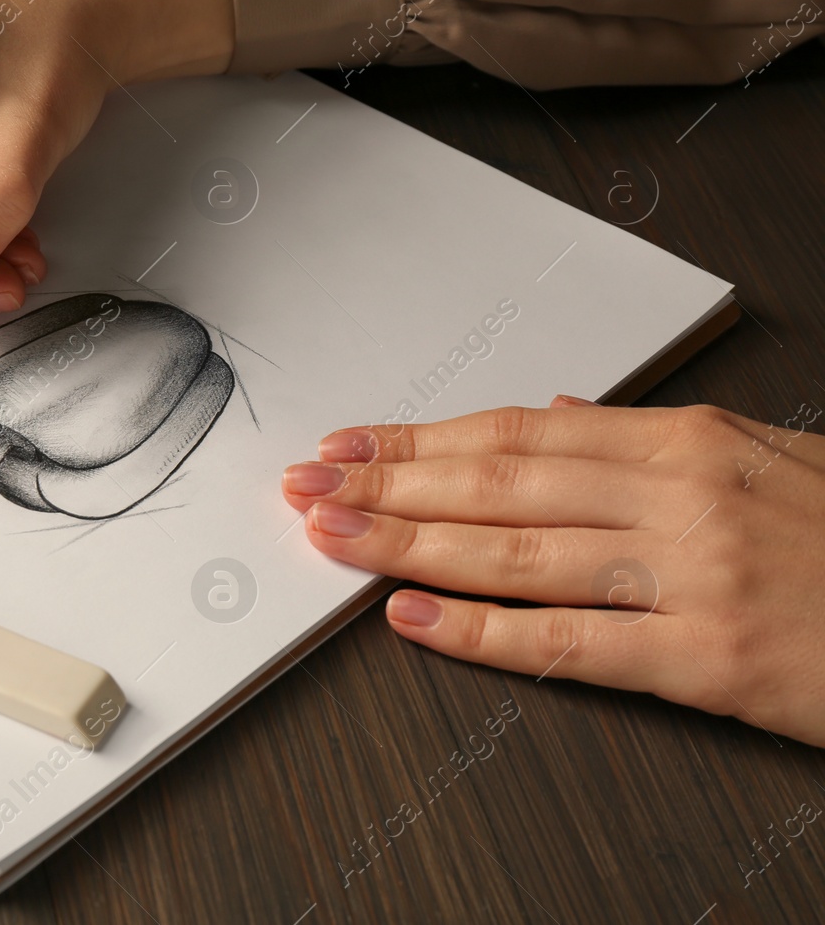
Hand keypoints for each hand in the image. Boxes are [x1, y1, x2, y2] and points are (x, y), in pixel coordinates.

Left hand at [284, 398, 824, 747]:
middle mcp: (681, 496)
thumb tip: (557, 414)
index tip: (351, 443)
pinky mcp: (709, 660)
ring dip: (407, 546)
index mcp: (689, 439)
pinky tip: (413, 621)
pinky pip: (568, 643)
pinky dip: (480, 633)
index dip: (420, 439)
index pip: (518, 430)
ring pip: (515, 555)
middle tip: (310, 485)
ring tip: (332, 539)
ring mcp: (692, 578)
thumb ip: (650, 440)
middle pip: (497, 484)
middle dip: (388, 484)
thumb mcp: (764, 457)